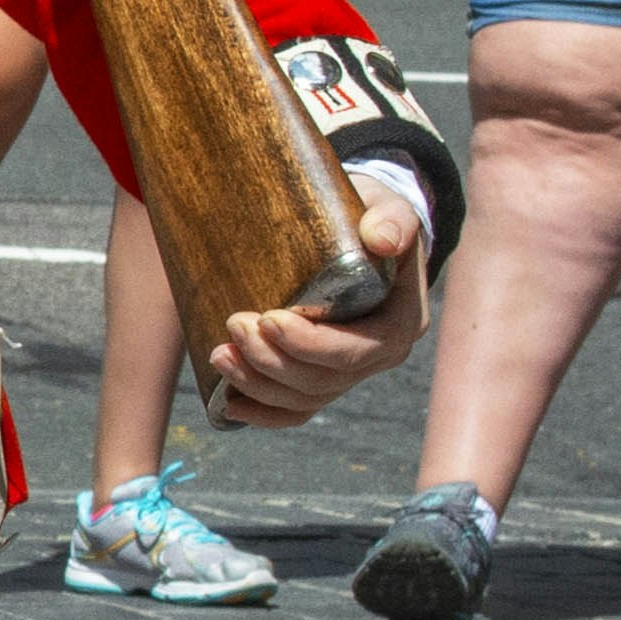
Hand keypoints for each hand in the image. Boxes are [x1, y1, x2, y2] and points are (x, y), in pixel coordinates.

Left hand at [194, 181, 432, 425]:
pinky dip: (263, 412)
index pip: (357, 351)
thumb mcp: (389, 206)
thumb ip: (392, 218)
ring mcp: (351, 370)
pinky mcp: (324, 375)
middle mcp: (380, 355)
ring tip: (218, 354)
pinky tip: (227, 404)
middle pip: (325, 380)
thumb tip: (380, 239)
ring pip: (305, 398)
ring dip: (257, 384)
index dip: (310, 345)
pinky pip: (296, 409)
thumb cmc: (372, 215)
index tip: (267, 318)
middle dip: (272, 362)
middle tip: (233, 325)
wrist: (359, 230)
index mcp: (402, 322)